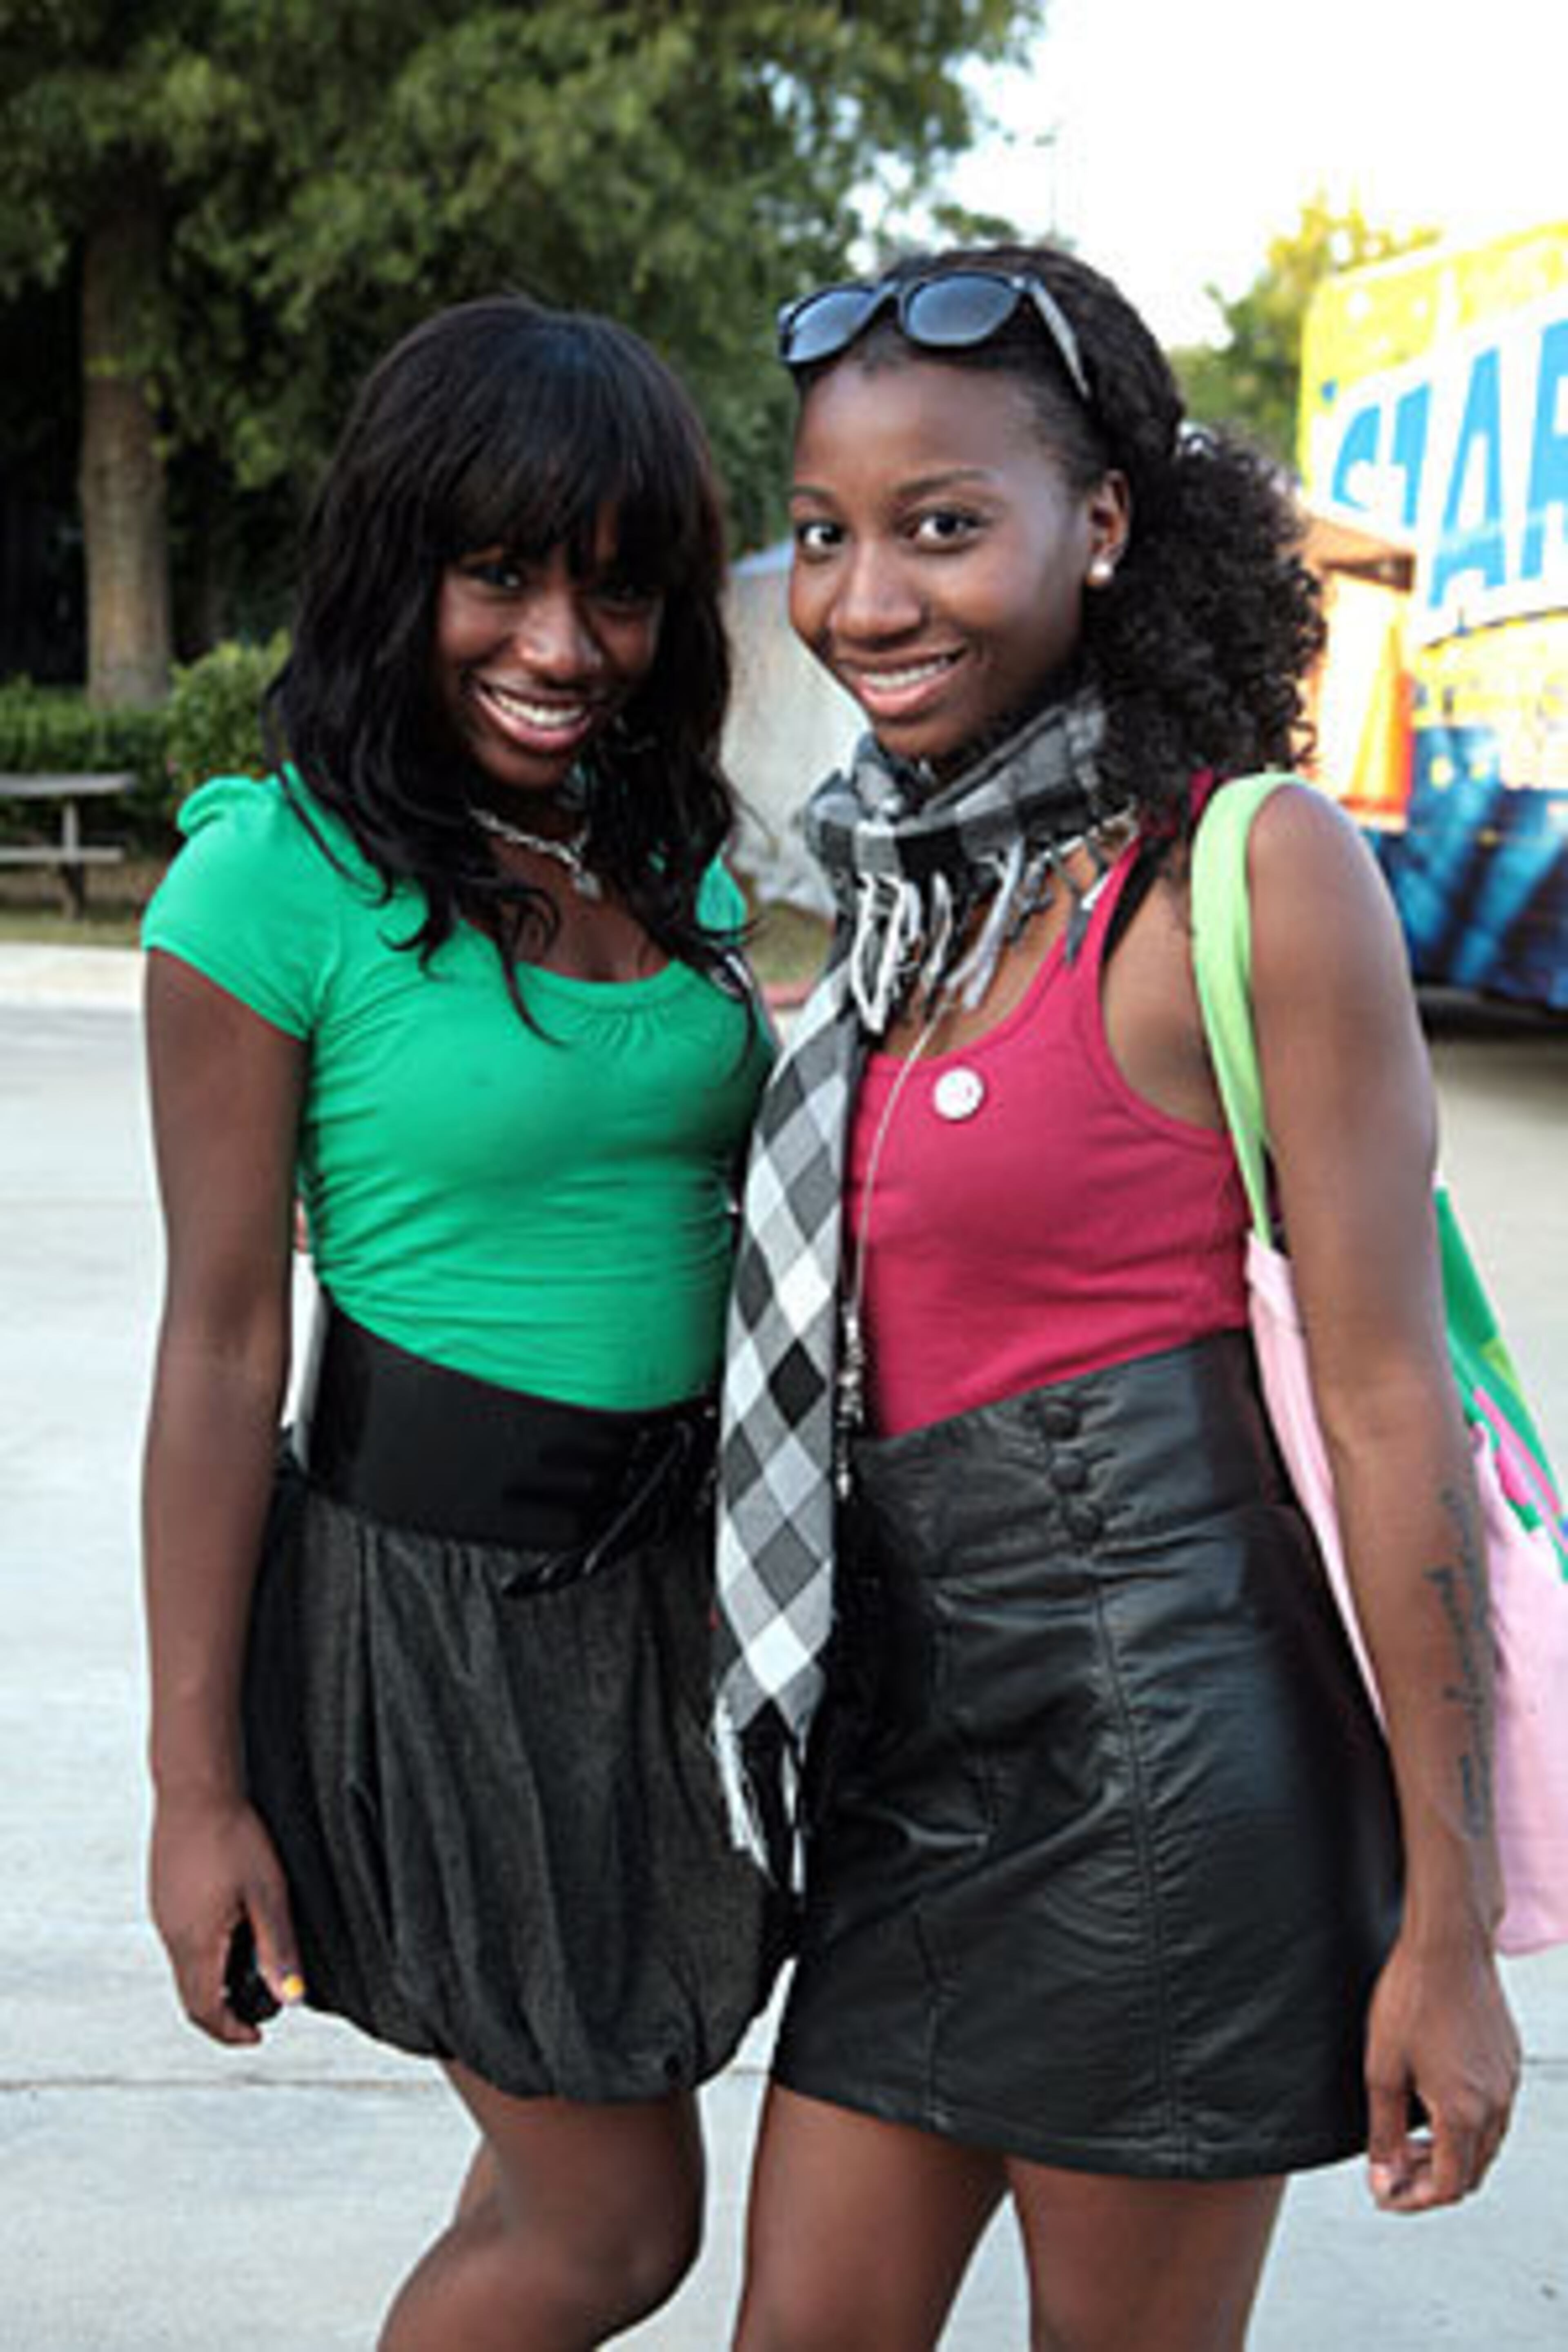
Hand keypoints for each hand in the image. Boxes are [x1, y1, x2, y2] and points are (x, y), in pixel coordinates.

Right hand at [149, 1790, 305, 2046]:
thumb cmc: (234, 1836)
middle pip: (190, 1995)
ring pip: (184, 1968)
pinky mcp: (163, 1896)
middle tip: (256, 2013)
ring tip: (248, 1975)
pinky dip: (204, 1955)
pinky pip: (180, 1941)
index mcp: (195, 1941)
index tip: (256, 2037)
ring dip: (212, 1982)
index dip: (230, 2031)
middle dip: (222, 2012)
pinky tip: (230, 1934)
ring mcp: (162, 1914)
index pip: (204, 2010)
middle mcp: (170, 1934)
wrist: (195, 1789)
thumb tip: (291, 1998)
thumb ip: (277, 1948)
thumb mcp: (268, 1893)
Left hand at [1363, 1931, 1518, 2211]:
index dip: (1414, 2199)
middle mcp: (1496, 2105)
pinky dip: (1467, 2126)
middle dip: (1432, 2182)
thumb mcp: (1383, 2069)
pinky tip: (1436, 2105)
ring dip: (1451, 2155)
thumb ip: (1383, 2132)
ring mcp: (1508, 2083)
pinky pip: (1495, 2113)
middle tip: (1395, 2171)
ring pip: (1486, 2145)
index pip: (1448, 2186)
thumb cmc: (1411, 2000)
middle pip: (1470, 2172)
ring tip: (1411, 2142)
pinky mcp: (1509, 2061)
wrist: (1449, 1947)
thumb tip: (1382, 2179)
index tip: (1385, 2194)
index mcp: (1465, 2113)